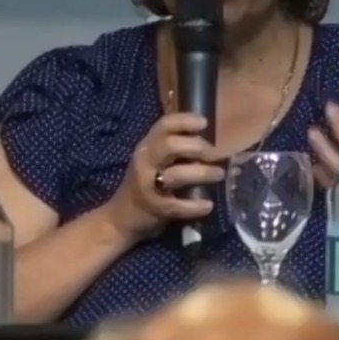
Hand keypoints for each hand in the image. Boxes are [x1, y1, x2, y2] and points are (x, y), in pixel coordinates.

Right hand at [104, 113, 222, 241]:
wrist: (119, 219)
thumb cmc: (144, 185)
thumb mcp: (152, 161)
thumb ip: (173, 149)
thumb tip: (208, 141)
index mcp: (146, 147)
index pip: (164, 125)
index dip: (185, 121)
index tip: (204, 123)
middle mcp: (145, 162)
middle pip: (170, 146)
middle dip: (197, 147)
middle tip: (214, 155)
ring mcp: (147, 185)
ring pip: (176, 175)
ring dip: (202, 173)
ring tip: (219, 174)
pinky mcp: (154, 208)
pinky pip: (177, 205)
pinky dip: (194, 206)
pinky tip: (208, 205)